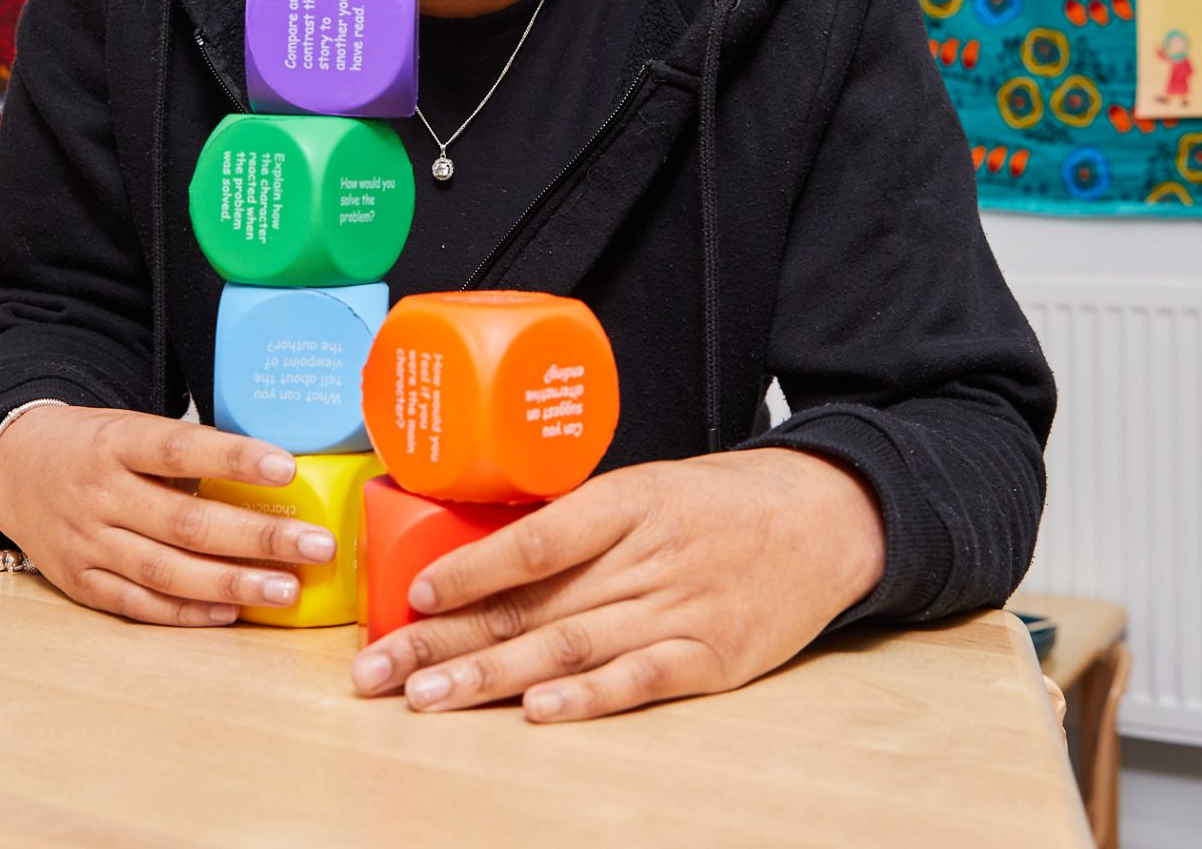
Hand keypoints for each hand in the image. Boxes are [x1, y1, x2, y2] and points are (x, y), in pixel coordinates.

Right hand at [0, 406, 336, 626]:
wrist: (12, 468)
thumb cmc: (94, 446)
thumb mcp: (131, 427)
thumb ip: (187, 452)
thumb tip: (277, 472)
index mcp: (116, 442)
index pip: (180, 448)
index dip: (233, 457)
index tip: (286, 467)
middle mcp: (100, 494)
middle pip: (184, 521)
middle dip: (257, 537)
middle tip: (316, 546)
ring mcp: (87, 543)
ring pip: (166, 570)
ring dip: (231, 584)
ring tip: (286, 589)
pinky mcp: (80, 583)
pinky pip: (139, 604)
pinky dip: (186, 612)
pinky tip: (231, 613)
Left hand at [348, 447, 883, 722]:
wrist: (824, 516)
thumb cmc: (719, 502)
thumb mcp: (645, 487)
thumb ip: (575, 524)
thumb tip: (480, 557)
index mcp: (624, 502)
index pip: (533, 539)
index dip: (468, 568)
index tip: (409, 594)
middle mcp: (645, 557)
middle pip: (531, 605)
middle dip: (443, 639)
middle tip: (377, 671)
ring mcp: (680, 609)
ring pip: (569, 648)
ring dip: (489, 678)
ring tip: (426, 698)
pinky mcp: (712, 656)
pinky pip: (642, 680)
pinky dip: (589, 699)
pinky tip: (538, 713)